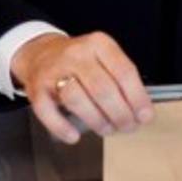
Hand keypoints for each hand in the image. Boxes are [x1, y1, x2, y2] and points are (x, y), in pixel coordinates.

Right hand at [10, 31, 153, 143]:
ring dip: (96, 121)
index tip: (145, 116)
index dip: (137, 98)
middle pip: (103, 88)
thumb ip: (122, 81)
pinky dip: (62, 127)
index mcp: (99, 44)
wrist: (41, 54)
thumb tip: (142, 112)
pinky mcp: (36, 88)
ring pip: (78, 99)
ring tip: (106, 128)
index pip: (124, 71)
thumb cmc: (79, 63)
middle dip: (120, 114)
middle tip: (127, 126)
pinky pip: (48, 112)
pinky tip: (74, 135)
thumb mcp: (103, 59)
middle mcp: (76, 54)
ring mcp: (54, 70)